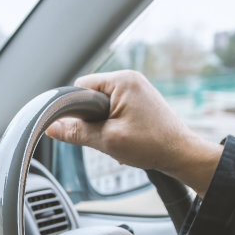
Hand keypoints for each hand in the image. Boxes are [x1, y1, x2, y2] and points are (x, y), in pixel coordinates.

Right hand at [45, 70, 221, 195]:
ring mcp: (137, 90)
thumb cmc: (153, 145)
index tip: (80, 129)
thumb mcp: (108, 140)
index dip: (74, 110)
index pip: (80, 87)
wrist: (183, 155)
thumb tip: (52, 128)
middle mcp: (130, 80)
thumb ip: (77, 132)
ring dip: (104, 126)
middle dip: (92, 120)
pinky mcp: (141, 102)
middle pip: (91, 98)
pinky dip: (115, 127)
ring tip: (120, 140)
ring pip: (103, 107)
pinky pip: (115, 111)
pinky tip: (126, 141)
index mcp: (122, 80)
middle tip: (105, 137)